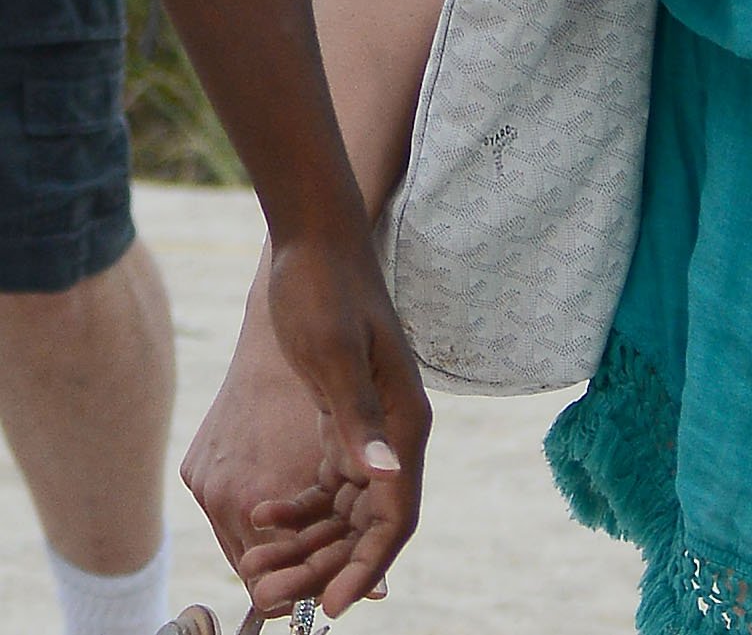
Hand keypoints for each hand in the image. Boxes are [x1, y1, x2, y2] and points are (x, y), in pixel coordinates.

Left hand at [184, 236, 425, 618]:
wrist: (316, 243)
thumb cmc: (322, 293)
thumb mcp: (333, 356)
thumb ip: (356, 420)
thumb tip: (382, 478)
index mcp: (403, 424)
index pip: (396, 516)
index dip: (368, 566)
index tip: (332, 607)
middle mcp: (396, 432)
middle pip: (369, 523)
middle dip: (326, 565)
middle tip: (271, 594)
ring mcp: (373, 426)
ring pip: (348, 510)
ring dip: (309, 544)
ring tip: (259, 566)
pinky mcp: (347, 418)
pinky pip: (331, 485)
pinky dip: (301, 509)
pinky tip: (265, 515)